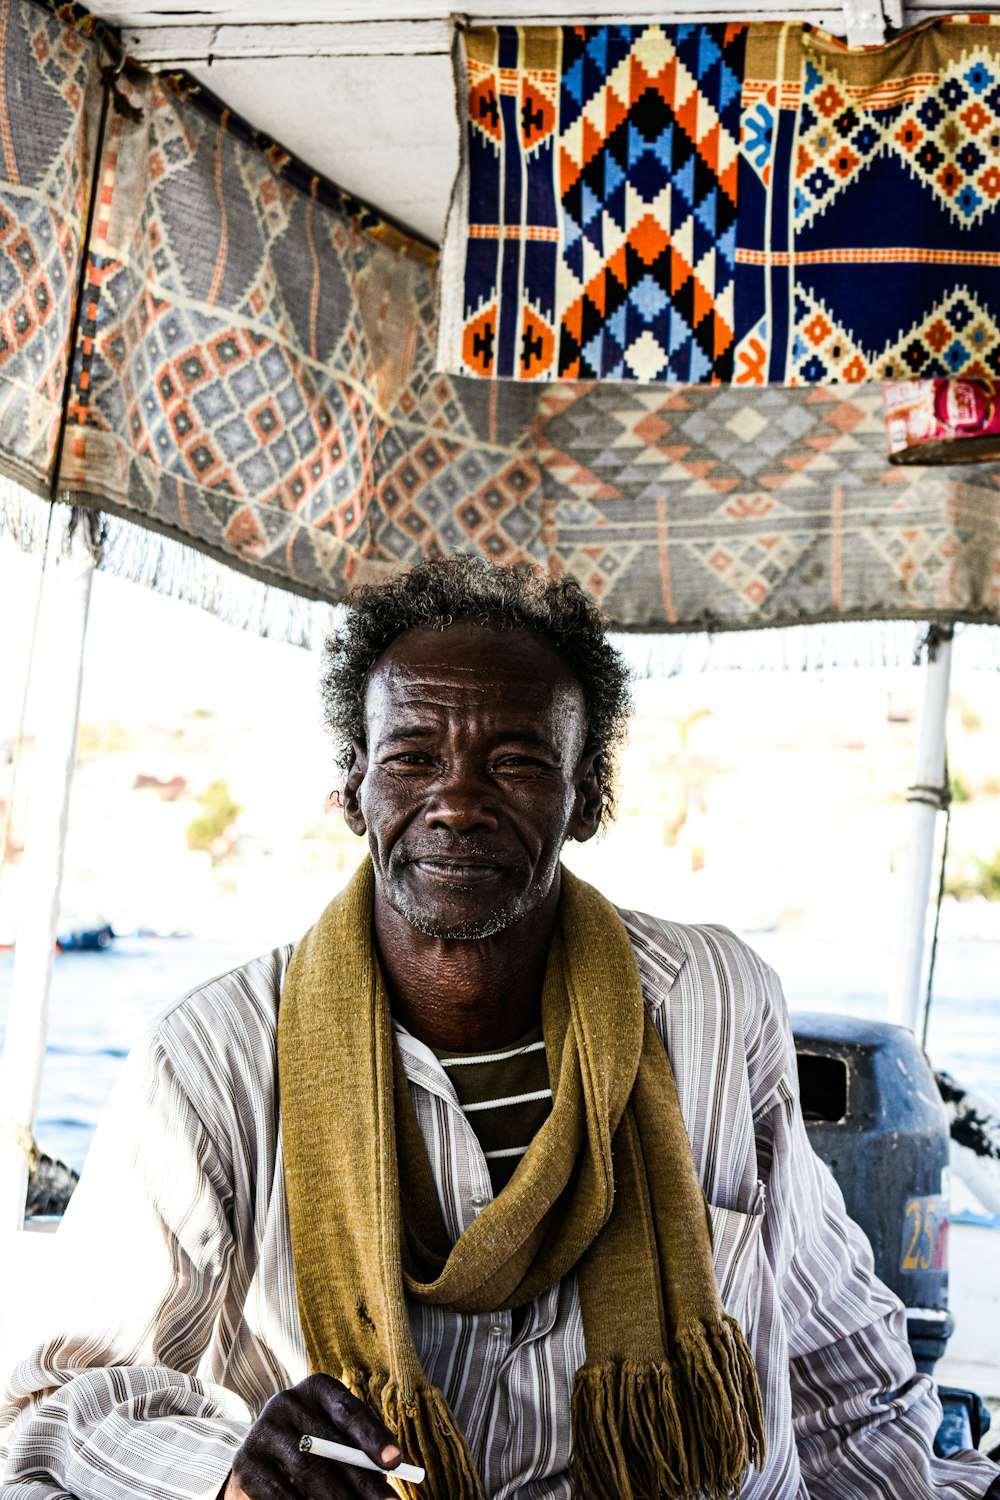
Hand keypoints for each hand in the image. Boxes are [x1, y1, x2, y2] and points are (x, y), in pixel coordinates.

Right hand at [222, 1373, 401, 1498]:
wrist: (264, 1459)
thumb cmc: (317, 1446)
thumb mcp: (337, 1437)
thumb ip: (360, 1448)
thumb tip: (391, 1469)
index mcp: (317, 1388)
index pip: (348, 1410)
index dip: (372, 1436)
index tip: (396, 1462)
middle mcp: (287, 1401)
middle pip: (329, 1444)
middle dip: (363, 1480)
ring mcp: (263, 1430)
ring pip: (307, 1468)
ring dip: (337, 1498)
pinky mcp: (246, 1462)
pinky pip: (280, 1491)